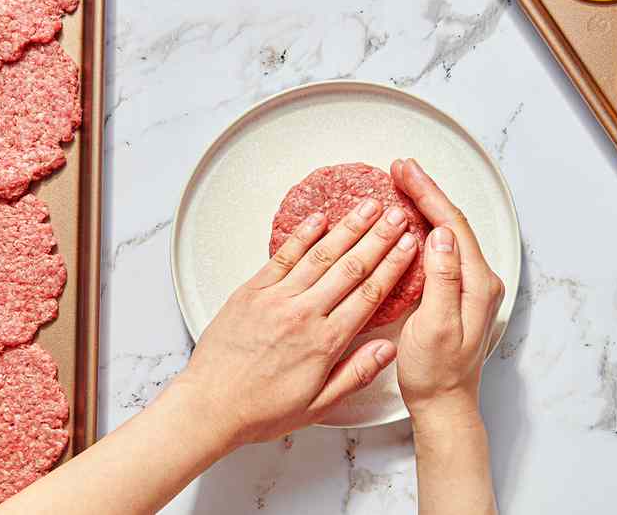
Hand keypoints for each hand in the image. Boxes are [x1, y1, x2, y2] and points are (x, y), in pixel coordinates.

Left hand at [171, 198, 418, 449]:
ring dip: (349, 228)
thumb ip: (356, 375)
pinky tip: (320, 218)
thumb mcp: (317, 406)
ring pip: (321, 255)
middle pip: (352, 267)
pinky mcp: (252, 291)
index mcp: (325, 342)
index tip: (409, 246)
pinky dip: (303, 235)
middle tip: (399, 215)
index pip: (369, 294)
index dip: (393, 265)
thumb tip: (388, 350)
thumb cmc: (260, 410)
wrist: (207, 407)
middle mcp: (304, 314)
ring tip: (369, 207)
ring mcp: (277, 299)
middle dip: (380, 238)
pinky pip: (282, 256)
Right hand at [392, 158, 505, 429]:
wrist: (444, 405)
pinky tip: (411, 220)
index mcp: (477, 283)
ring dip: (427, 205)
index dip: (428, 194)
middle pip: (454, 222)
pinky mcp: (460, 291)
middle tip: (400, 168)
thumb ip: (441, 280)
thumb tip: (442, 236)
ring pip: (450, 232)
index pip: (453, 225)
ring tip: (404, 184)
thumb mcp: (434, 327)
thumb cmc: (436, 374)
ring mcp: (472, 284)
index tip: (405, 171)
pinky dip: (427, 226)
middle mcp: (481, 278)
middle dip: (427, 191)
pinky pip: (445, 248)